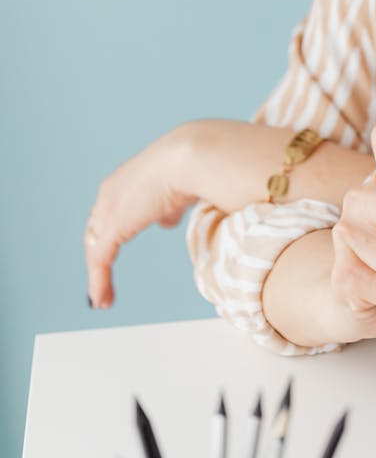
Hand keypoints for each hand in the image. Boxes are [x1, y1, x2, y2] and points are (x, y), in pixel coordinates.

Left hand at [84, 126, 197, 308]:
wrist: (191, 158)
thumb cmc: (197, 165)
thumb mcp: (181, 188)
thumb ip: (171, 204)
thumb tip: (167, 219)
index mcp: (129, 178)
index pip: (111, 208)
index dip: (112, 231)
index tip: (114, 245)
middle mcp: (113, 191)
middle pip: (96, 228)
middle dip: (99, 252)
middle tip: (102, 276)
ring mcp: (110, 209)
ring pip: (96, 247)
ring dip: (98, 274)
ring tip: (102, 298)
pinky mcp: (114, 226)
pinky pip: (100, 260)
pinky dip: (99, 282)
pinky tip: (102, 299)